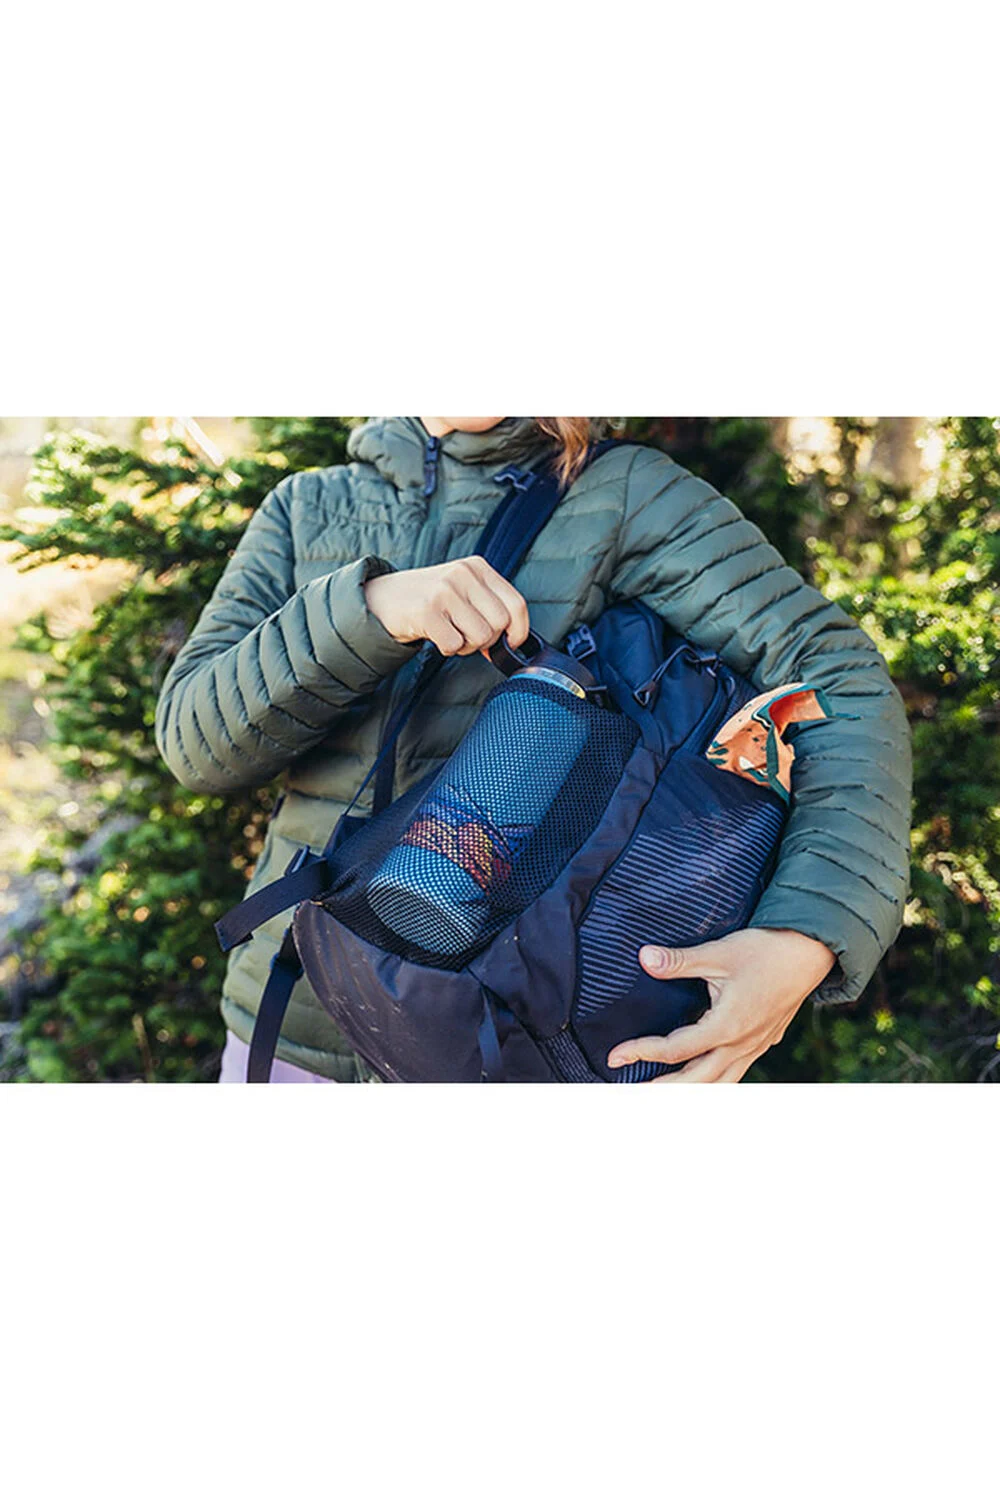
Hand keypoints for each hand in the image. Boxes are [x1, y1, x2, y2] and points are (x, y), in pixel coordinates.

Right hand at [365, 557, 529, 657]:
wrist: (383, 598)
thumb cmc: (429, 599)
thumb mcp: (463, 591)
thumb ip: (488, 608)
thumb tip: (512, 640)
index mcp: (477, 567)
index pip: (516, 603)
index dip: (519, 630)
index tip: (512, 642)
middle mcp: (463, 574)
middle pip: (500, 624)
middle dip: (487, 640)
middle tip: (467, 636)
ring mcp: (444, 591)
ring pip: (480, 636)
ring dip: (466, 646)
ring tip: (450, 634)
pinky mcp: (427, 611)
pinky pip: (454, 644)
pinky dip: (447, 648)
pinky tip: (436, 636)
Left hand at [607, 928, 835, 1082]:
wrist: (809, 953)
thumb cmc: (764, 951)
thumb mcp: (718, 952)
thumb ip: (679, 961)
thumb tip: (644, 957)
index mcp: (726, 1026)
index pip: (675, 1049)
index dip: (641, 1052)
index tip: (615, 1056)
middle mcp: (740, 1045)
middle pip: (695, 1082)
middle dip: (660, 1090)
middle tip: (629, 1091)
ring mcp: (754, 1047)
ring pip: (718, 1084)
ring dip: (687, 1092)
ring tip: (659, 1093)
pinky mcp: (762, 1043)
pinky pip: (734, 1074)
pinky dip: (712, 1082)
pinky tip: (699, 1080)